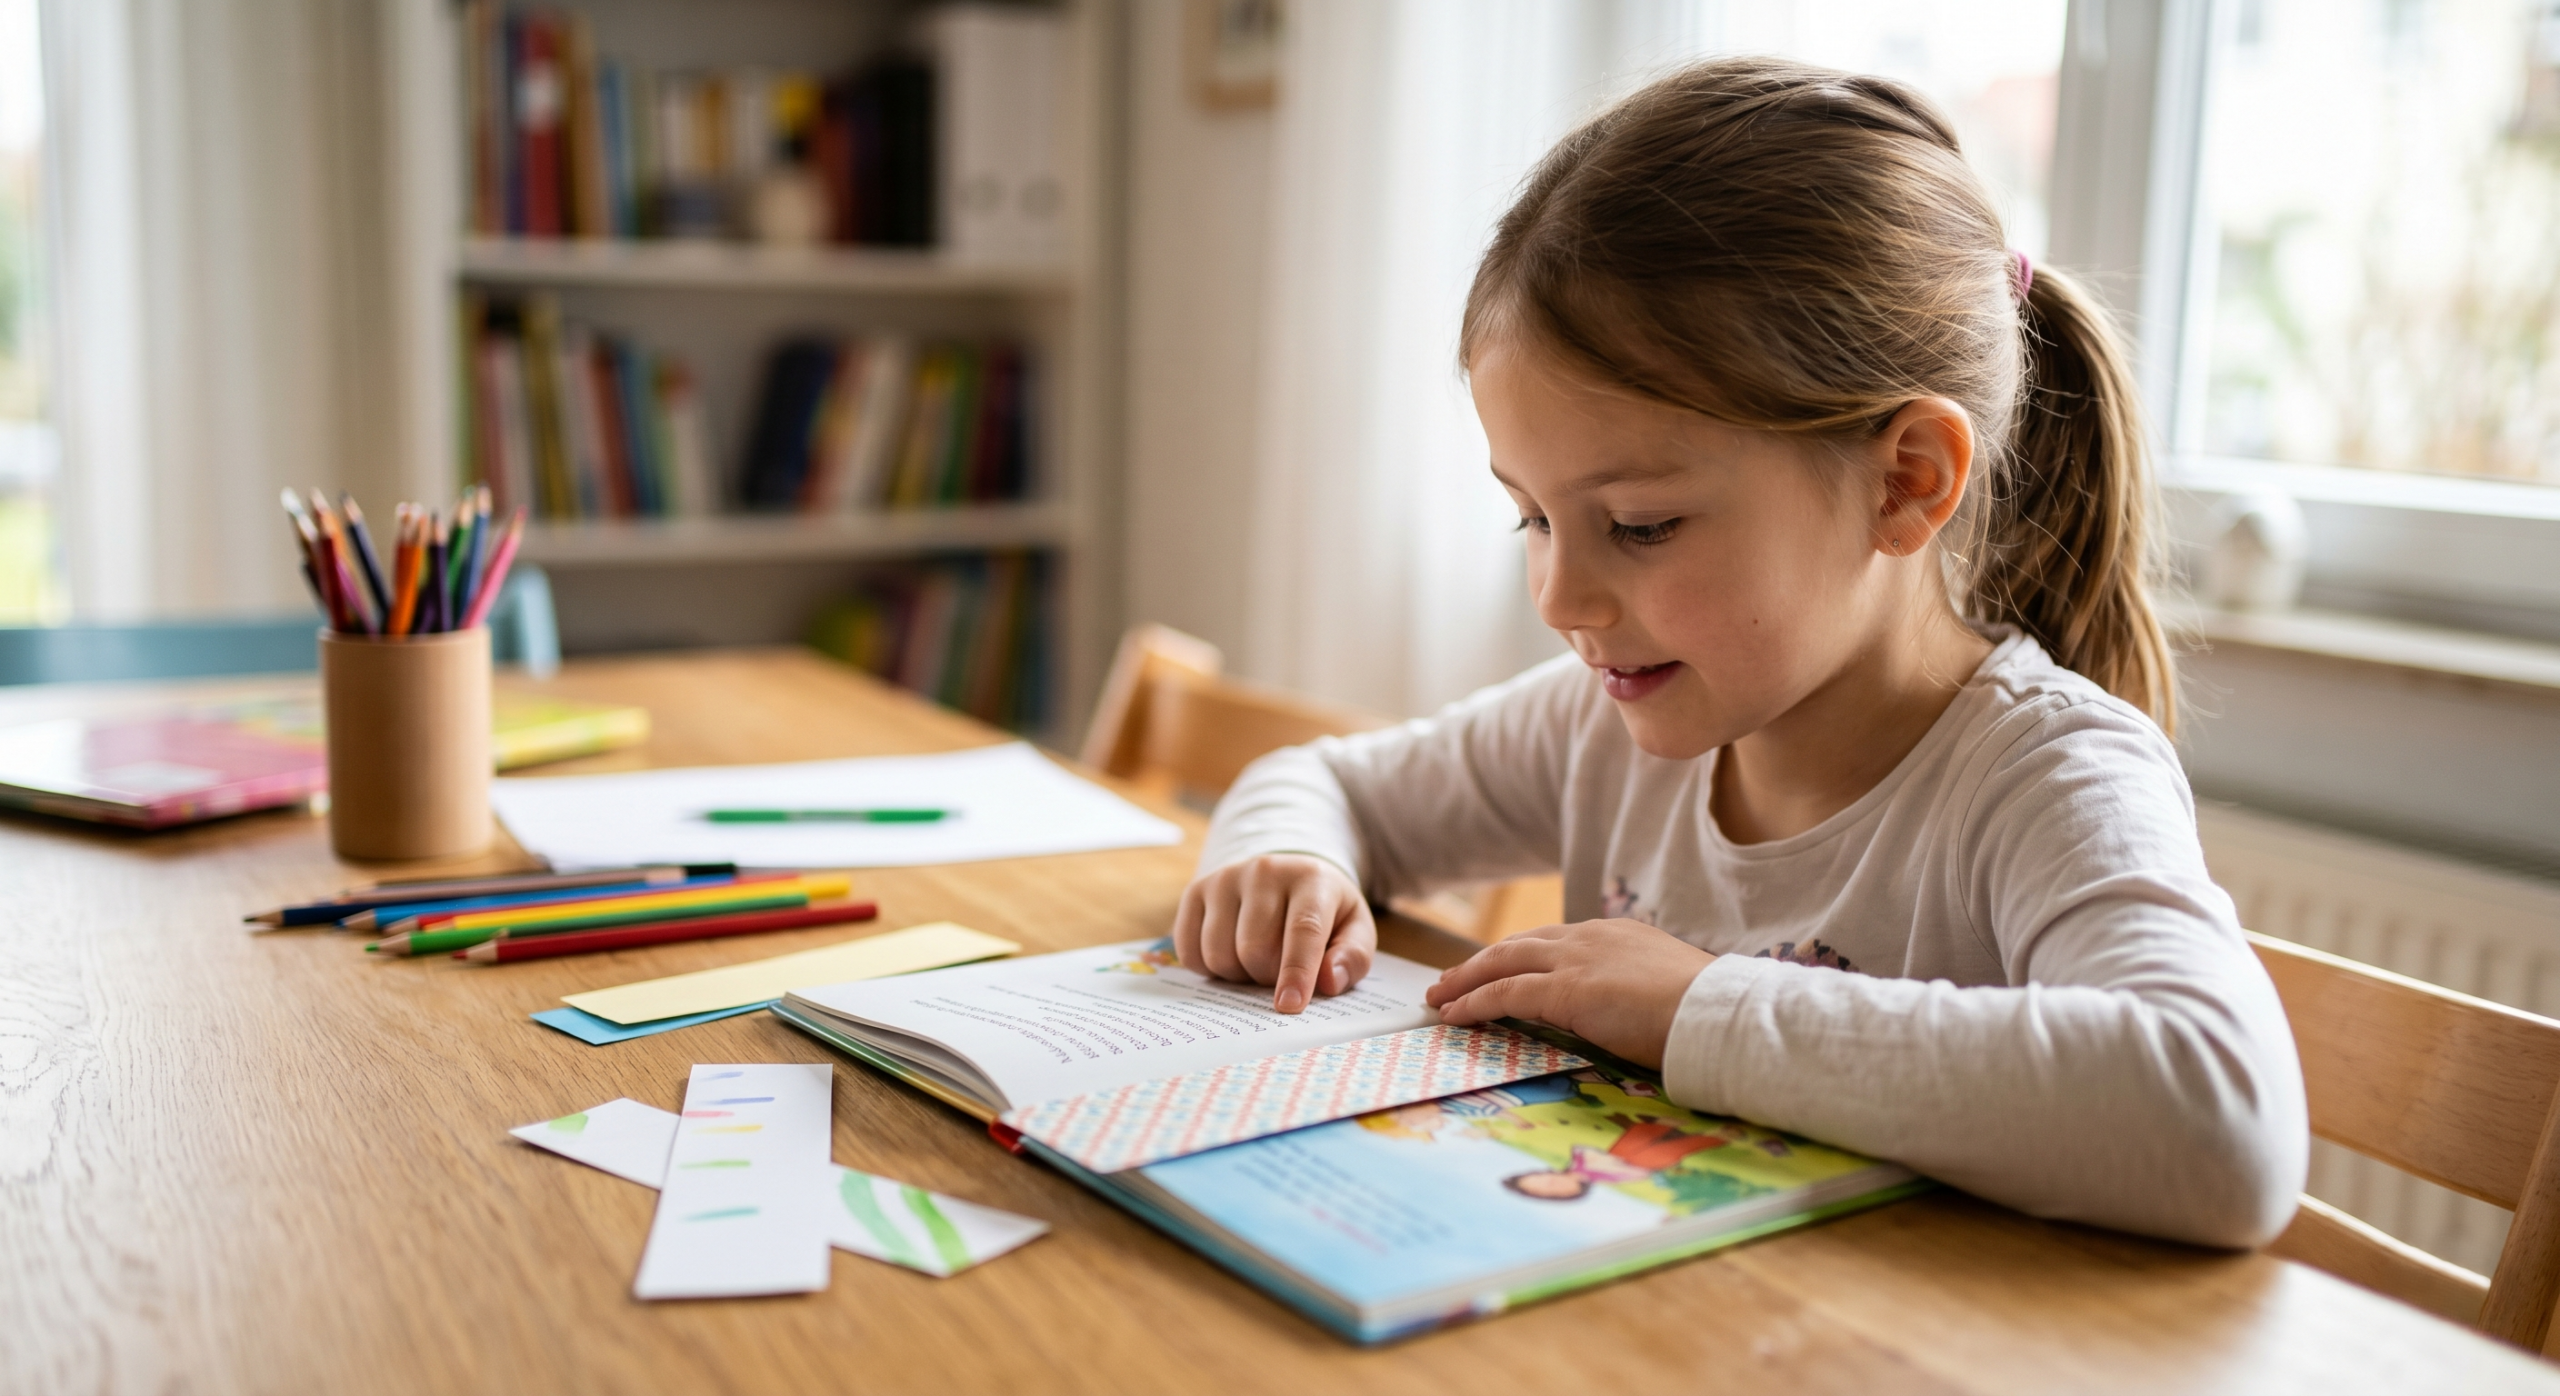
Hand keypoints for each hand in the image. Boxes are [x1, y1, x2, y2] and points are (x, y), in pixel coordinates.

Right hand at [1172, 854, 1376, 1013]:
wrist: (1286, 876)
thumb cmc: (1324, 912)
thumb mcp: (1354, 930)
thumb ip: (1352, 957)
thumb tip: (1328, 981)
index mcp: (1311, 879)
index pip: (1302, 929)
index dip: (1296, 972)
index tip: (1290, 1006)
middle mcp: (1264, 871)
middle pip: (1255, 948)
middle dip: (1267, 976)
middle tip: (1279, 972)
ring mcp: (1224, 878)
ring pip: (1218, 953)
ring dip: (1238, 975)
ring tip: (1256, 962)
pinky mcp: (1195, 891)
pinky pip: (1189, 951)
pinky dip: (1208, 969)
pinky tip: (1230, 955)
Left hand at [1425, 920, 1714, 1068]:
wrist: (1718, 1012)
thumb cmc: (1705, 1010)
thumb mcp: (1665, 989)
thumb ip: (1636, 991)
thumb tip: (1629, 1011)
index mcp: (1615, 935)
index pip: (1551, 942)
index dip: (1518, 957)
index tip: (1497, 969)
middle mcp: (1589, 938)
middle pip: (1517, 946)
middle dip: (1479, 963)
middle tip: (1450, 980)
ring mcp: (1575, 961)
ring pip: (1501, 963)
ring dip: (1465, 981)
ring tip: (1440, 997)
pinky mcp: (1566, 990)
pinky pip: (1505, 994)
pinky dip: (1474, 1003)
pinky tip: (1454, 1016)